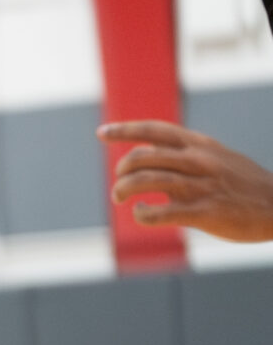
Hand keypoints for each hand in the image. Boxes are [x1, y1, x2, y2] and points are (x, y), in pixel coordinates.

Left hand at [99, 121, 272, 240]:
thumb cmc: (243, 183)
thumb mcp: (217, 156)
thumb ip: (184, 154)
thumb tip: (145, 153)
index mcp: (200, 145)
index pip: (155, 130)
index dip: (125, 130)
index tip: (102, 132)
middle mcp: (198, 161)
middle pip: (143, 157)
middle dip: (123, 170)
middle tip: (120, 184)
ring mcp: (200, 186)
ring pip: (147, 181)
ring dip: (124, 190)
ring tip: (121, 198)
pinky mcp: (204, 212)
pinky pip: (161, 213)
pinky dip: (143, 214)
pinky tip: (142, 213)